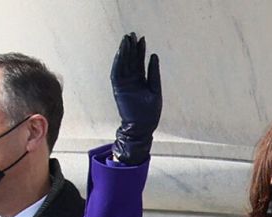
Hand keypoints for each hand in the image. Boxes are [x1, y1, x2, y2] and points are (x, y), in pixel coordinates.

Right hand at [110, 32, 161, 165]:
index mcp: (141, 80)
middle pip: (130, 60)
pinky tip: (120, 52)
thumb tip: (154, 55)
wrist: (142, 127)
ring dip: (123, 52)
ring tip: (126, 40)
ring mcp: (124, 84)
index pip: (139, 62)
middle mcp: (131, 80)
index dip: (140, 50)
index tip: (142, 38)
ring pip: (123, 64)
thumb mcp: (155, 89)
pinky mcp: (118, 89)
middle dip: (131, 48)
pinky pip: (116, 73)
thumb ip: (154, 73)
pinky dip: (118, 62)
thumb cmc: (150, 112)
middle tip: (132, 34)